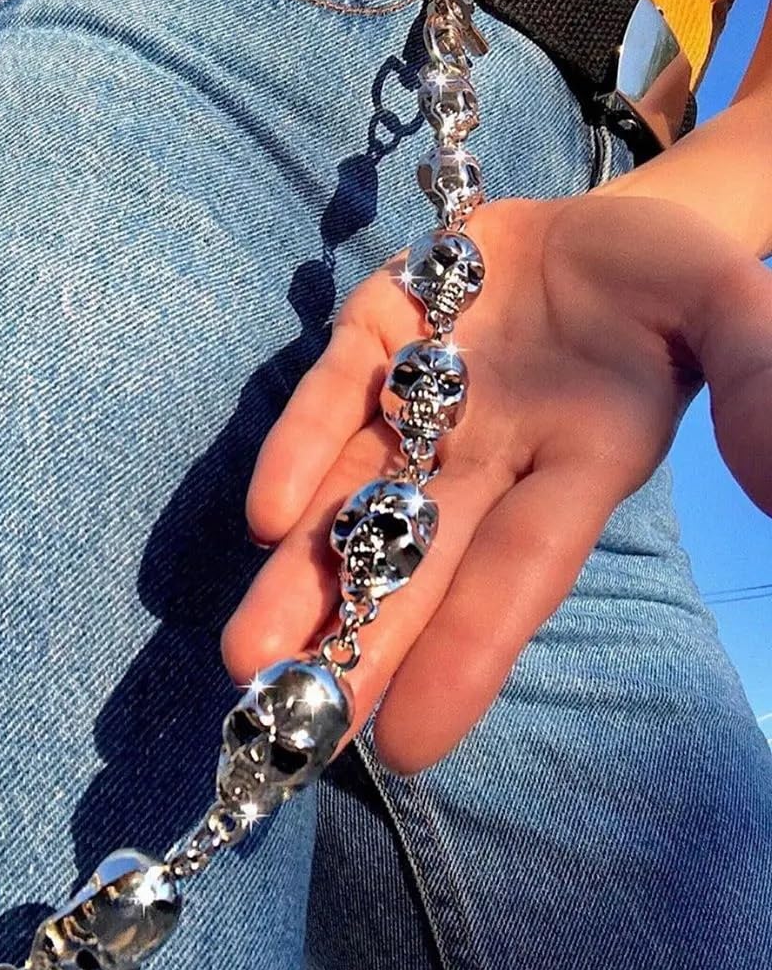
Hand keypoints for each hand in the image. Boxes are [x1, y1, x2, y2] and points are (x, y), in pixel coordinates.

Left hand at [223, 192, 771, 773]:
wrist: (613, 225)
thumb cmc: (678, 286)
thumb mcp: (731, 313)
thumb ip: (759, 381)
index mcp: (577, 469)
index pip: (517, 573)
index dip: (469, 653)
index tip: (410, 745)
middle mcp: (488, 453)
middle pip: (417, 562)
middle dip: (357, 643)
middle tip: (289, 730)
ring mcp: (426, 394)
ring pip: (353, 496)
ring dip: (302, 573)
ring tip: (248, 656)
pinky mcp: (380, 328)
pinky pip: (334, 392)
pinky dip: (299, 446)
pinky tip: (267, 515)